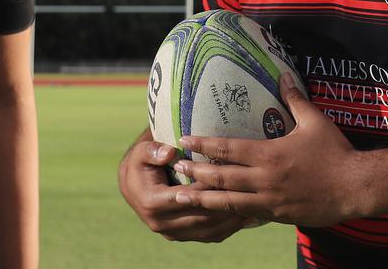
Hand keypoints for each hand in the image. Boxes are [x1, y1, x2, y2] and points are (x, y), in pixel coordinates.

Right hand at [118, 136, 255, 240]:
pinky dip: (229, 227)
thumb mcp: (141, 152)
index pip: (185, 196)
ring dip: (231, 218)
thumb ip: (151, 150)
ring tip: (252, 203)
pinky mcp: (184, 237)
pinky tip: (246, 215)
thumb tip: (169, 152)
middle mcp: (161, 224)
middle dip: (224, 202)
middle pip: (201, 216)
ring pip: (209, 229)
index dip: (206, 187)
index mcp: (152, 203)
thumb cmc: (141, 164)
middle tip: (247, 189)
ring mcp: (174, 233)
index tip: (226, 174)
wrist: (134, 185)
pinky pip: (210, 236)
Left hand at [171, 73, 365, 227]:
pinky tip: (215, 212)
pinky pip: (247, 215)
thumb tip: (283, 73)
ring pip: (229, 202)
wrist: (356, 187)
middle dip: (195, 172)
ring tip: (182, 197)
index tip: (184, 139)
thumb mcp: (314, 121)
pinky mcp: (278, 215)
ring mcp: (270, 200)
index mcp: (269, 154)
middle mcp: (265, 178)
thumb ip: (294, 98)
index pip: (228, 148)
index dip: (203, 144)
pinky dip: (228, 213)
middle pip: (221, 177)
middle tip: (175, 167)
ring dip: (203, 198)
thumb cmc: (335, 152)